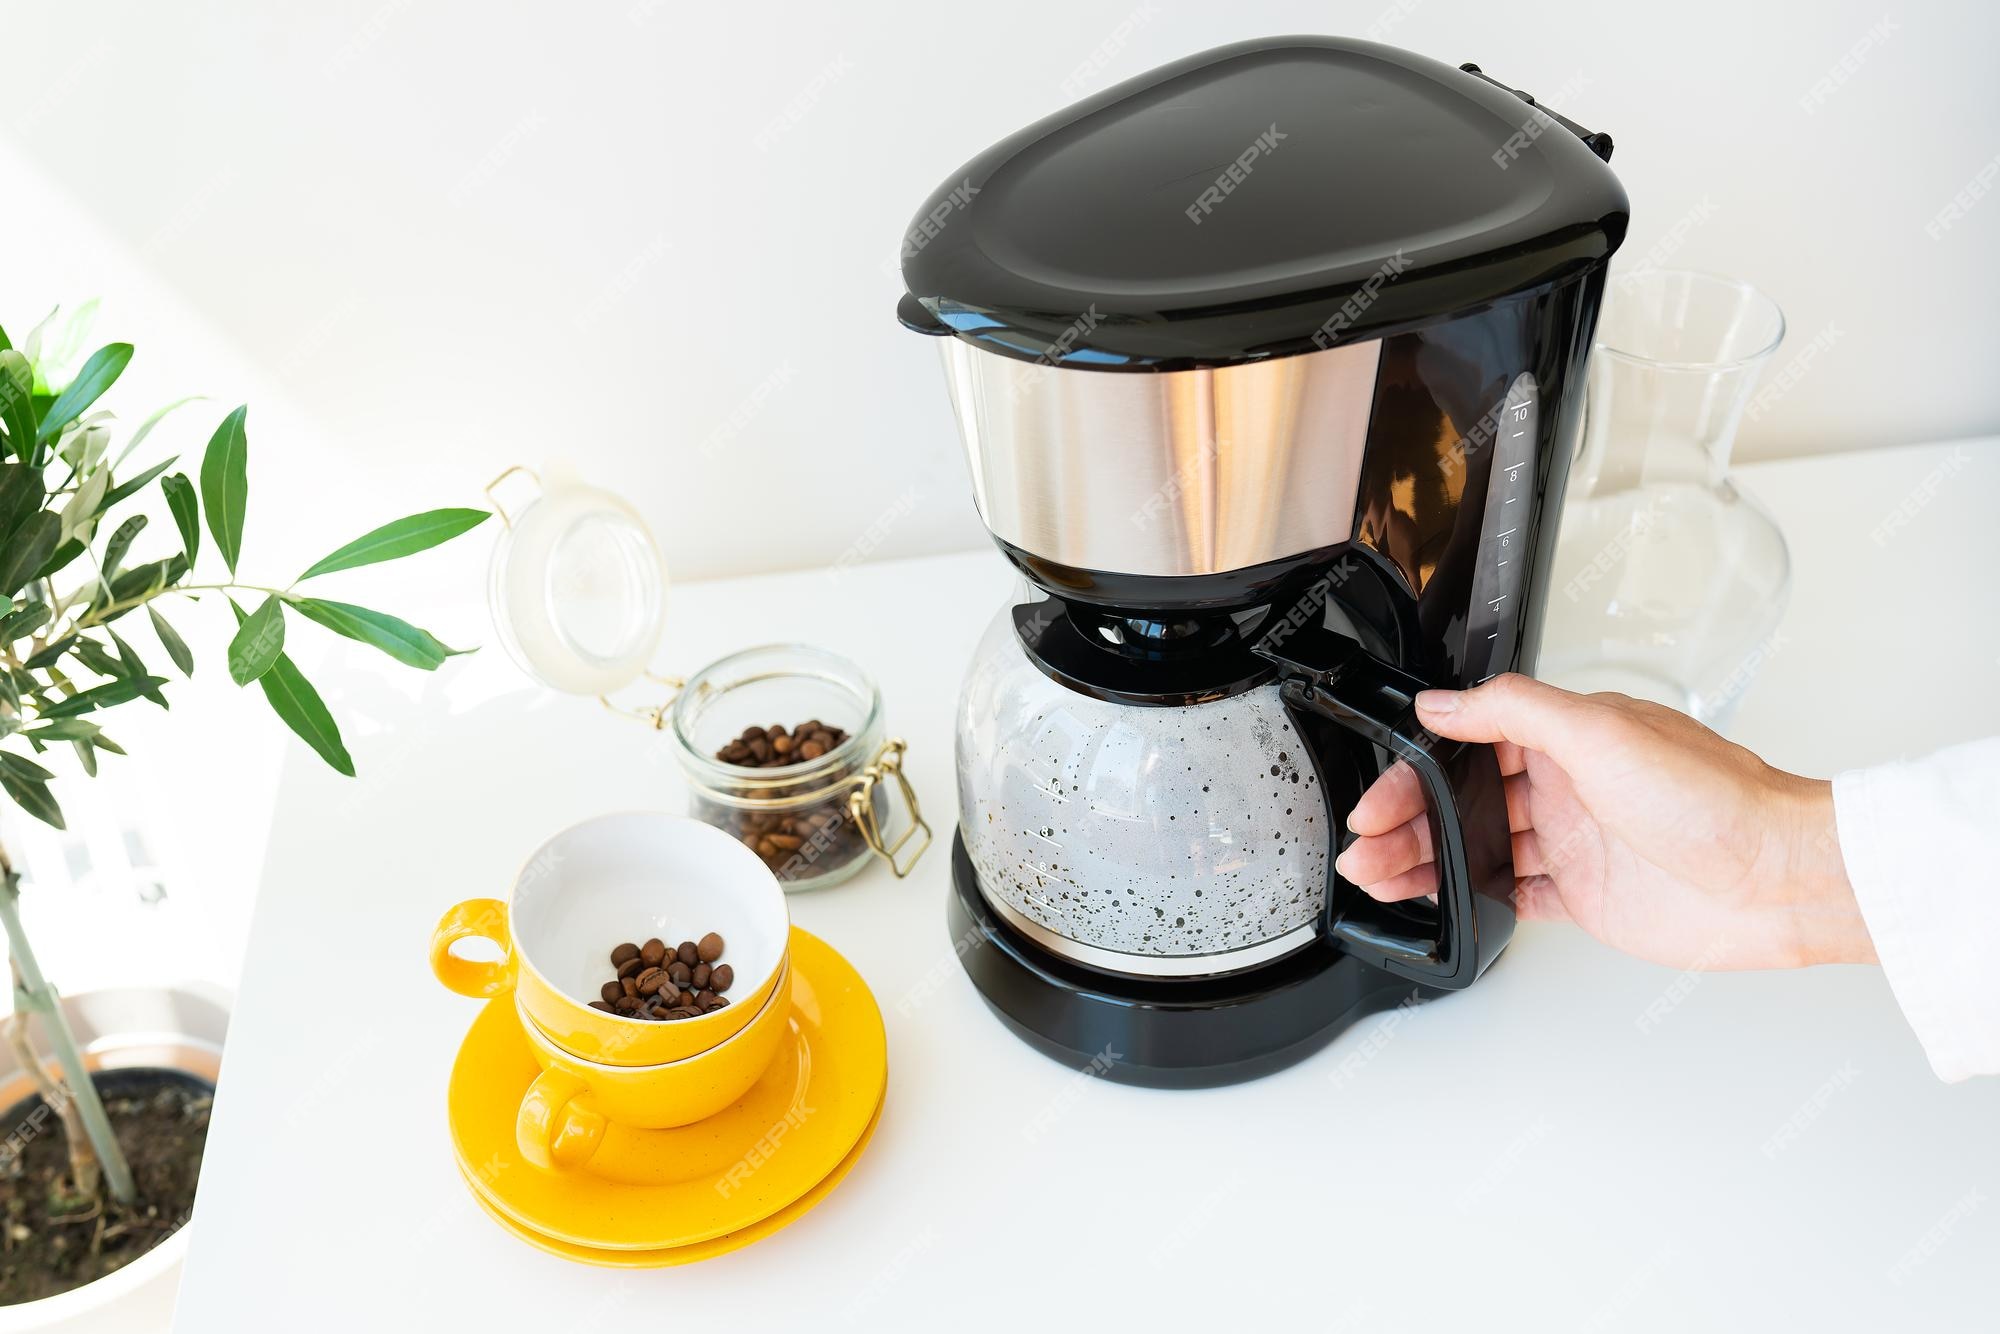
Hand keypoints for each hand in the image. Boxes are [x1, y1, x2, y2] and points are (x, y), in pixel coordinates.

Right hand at [1334, 674, 1874, 969]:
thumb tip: (1444, 701)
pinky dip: (1473, 902)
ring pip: (1477, 850)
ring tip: (1381, 879)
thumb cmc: (1714, 799)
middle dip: (1407, 824)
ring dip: (1427, 863)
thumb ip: (1513, 710)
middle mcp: (1568, 787)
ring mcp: (1576, 843)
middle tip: (1366, 848)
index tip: (1378, 797)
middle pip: (1463, 802)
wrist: (1777, 880)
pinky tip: (1443, 905)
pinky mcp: (1588, 897)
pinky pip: (1515, 896)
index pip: (1468, 744)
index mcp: (1567, 737)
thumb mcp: (1600, 731)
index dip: (1415, 771)